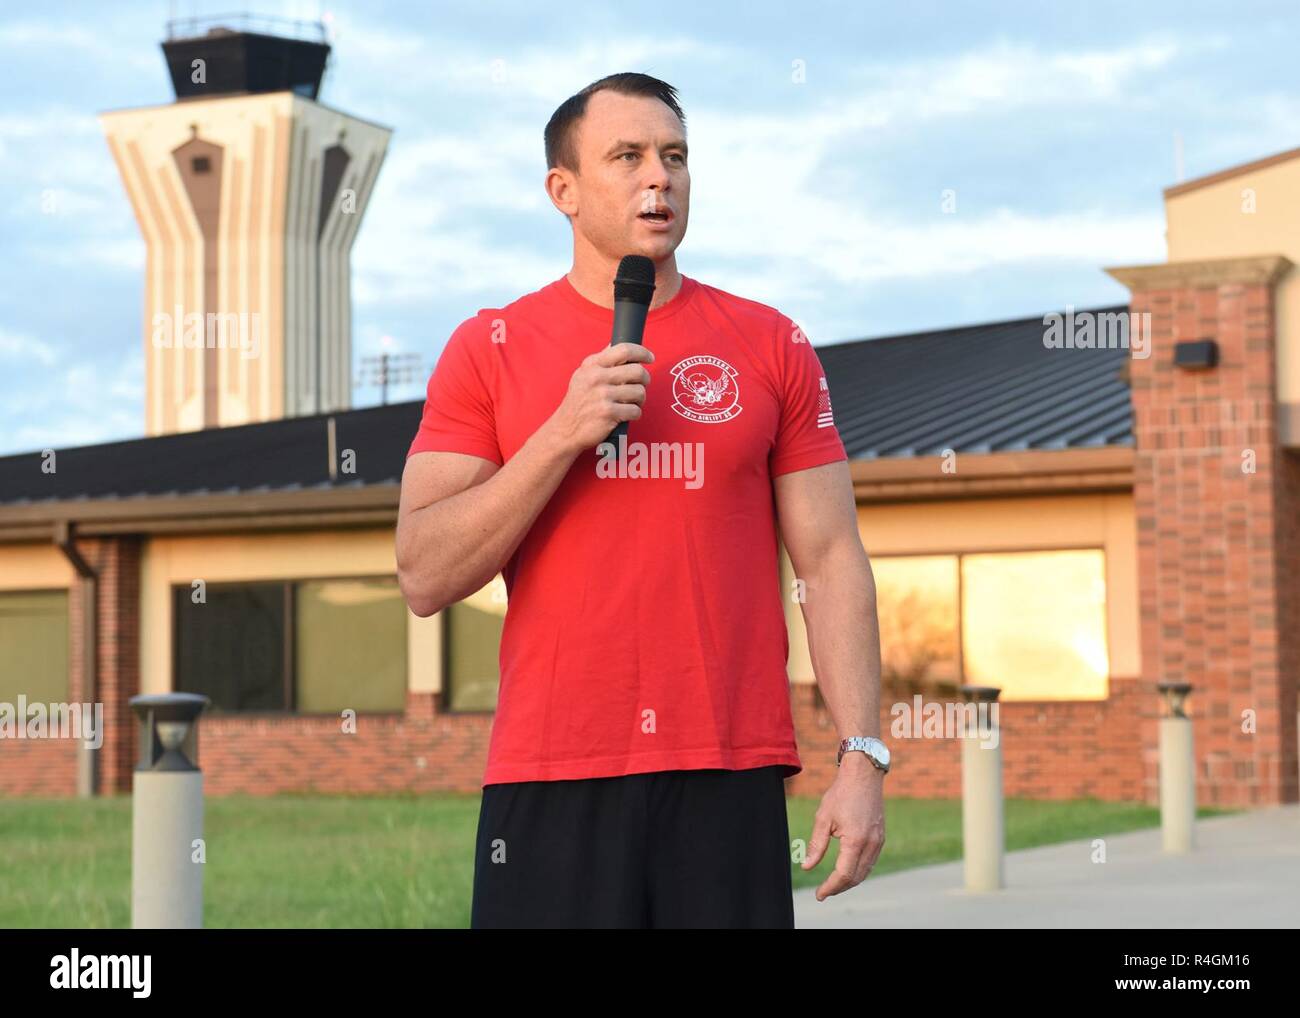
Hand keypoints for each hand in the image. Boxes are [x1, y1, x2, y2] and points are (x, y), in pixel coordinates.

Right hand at [544, 342, 654, 453]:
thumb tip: (614, 344)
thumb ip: (600, 360)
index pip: (624, 350)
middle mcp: (597, 378)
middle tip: (642, 384)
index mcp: (592, 365)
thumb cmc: (578, 402)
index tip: (649, 358)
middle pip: (637, 371)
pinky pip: (635, 410)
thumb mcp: (582, 375)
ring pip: (639, 392)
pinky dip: (635, 413)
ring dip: (640, 399)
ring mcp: (603, 396)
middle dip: (645, 379)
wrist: (565, 429)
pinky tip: (627, 414)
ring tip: (633, 402)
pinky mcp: (608, 413)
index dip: (642, 352)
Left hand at [802, 754, 885, 899]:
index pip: (844, 874)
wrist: (864, 775)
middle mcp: (871, 844)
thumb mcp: (823, 818)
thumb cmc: (841, 793)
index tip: (819, 894)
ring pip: (866, 871)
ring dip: (850, 881)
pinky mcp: (880, 837)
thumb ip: (817, 845)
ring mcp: (878, 841)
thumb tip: (807, 867)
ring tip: (833, 884)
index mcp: (856, 840)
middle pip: (856, 877)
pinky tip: (847, 869)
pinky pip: (870, 861)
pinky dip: (859, 870)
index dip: (830, 887)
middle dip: (839, 887)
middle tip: (823, 891)